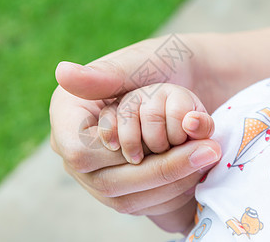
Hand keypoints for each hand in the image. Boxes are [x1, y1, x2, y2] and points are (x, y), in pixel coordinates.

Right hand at [50, 35, 221, 232]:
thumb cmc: (159, 63)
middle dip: (160, 171)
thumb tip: (62, 72)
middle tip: (204, 153)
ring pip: (126, 200)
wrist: (185, 79)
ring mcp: (97, 171)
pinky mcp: (122, 186)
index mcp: (68, 115)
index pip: (80, 153)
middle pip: (106, 182)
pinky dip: (172, 193)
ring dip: (171, 185)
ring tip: (206, 159)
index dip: (119, 154)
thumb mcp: (136, 63)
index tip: (164, 141)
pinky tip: (198, 172)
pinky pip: (141, 205)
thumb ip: (103, 74)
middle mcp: (76, 147)